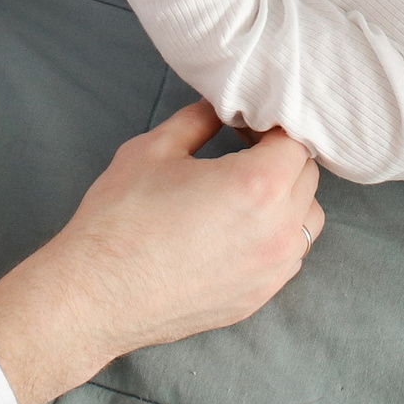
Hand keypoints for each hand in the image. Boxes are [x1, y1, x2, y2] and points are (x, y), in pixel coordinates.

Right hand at [0, 101, 322, 403]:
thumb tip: (219, 106)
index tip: (245, 128)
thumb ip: (198, 120)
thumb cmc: (120, 219)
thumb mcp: (154, 149)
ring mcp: (273, 269)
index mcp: (259, 185)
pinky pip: (289, 257)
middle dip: (282, 159)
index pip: (296, 140)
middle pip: (307, 177)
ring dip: (288, 199)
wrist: (96, 295)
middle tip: (243, 154)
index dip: (272, 127)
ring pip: (307, 219)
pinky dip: (277, 236)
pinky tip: (238, 232)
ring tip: (244, 195)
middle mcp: (279, 229)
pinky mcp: (260, 297)